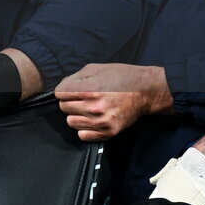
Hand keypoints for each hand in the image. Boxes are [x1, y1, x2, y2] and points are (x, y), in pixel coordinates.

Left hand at [55, 63, 172, 141]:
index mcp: (89, 89)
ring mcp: (100, 122)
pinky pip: (82, 135)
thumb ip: (74, 78)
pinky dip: (84, 128)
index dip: (65, 90)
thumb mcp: (95, 69)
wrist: (144, 91)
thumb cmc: (120, 77)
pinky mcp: (108, 132)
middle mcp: (93, 107)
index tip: (72, 90)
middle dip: (70, 101)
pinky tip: (92, 119)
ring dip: (76, 115)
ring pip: (71, 122)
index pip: (59, 93)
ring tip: (88, 108)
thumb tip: (61, 88)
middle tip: (82, 98)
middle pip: (63, 107)